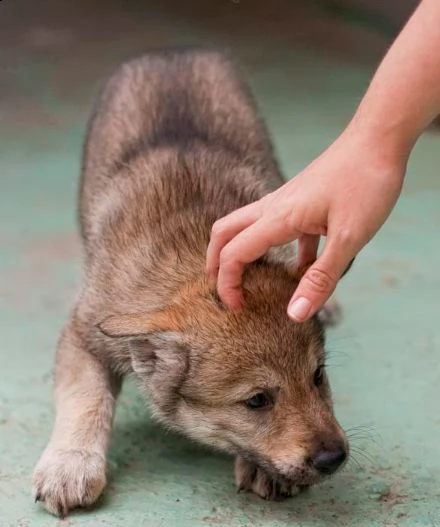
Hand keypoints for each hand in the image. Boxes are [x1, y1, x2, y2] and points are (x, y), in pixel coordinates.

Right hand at [206, 127, 406, 320]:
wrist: (380, 139)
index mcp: (278, 218)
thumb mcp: (349, 239)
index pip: (234, 254)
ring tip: (251, 281)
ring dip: (241, 253)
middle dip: (217, 264)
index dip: (228, 285)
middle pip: (225, 233)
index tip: (238, 309)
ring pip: (247, 227)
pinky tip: (303, 266)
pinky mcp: (301, 200)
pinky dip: (278, 249)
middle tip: (225, 291)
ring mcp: (286, 201)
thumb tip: (295, 314)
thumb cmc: (367, 183)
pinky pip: (278, 227)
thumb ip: (321, 278)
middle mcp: (274, 208)